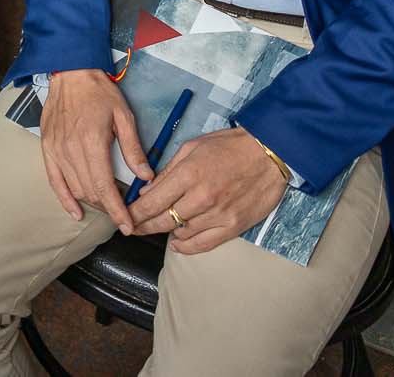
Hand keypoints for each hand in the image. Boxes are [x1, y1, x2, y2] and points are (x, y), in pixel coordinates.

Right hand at [38, 69, 150, 228]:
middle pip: (90, 191)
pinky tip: (75, 212)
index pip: (105, 187)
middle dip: (108, 208)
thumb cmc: (100, 92)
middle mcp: (72, 149)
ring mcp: (57, 150)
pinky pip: (54, 181)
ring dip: (92, 202)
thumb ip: (133, 149)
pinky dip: (65, 200)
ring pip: (75, 188)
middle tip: (124, 214)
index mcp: (92, 141)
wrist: (71, 72)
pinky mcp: (47, 149)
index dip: (117, 210)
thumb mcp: (124, 116)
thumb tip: (146, 177)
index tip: (128, 226)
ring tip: (107, 206)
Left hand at [130, 127, 289, 254]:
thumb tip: (148, 191)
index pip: (152, 202)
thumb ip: (168, 171)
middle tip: (133, 228)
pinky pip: (204, 244)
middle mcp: (201, 198)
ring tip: (159, 227)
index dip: (134, 213)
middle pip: (162, 220)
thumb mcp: (192, 148)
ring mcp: (218, 215)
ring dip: (167, 232)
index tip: (124, 217)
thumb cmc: (230, 146)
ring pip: (181, 233)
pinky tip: (177, 244)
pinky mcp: (233, 226)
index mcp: (188, 174)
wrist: (269, 153)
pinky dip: (187, 247)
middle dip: (143, 226)